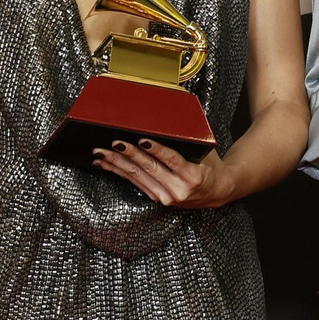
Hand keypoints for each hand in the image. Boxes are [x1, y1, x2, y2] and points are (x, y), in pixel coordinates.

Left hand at [93, 140, 234, 208]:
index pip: (171, 160)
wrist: (216, 192)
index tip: (142, 140)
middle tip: (114, 143)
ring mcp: (166, 197)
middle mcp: (178, 190)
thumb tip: (167, 120)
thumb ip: (188, 140)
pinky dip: (119, 173)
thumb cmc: (210, 167)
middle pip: (149, 169)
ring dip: (117, 164)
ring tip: (102, 153)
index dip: (156, 149)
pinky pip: (135, 183)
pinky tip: (107, 165)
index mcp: (192, 176)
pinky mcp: (157, 199)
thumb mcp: (205, 151)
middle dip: (129, 154)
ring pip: (137, 177)